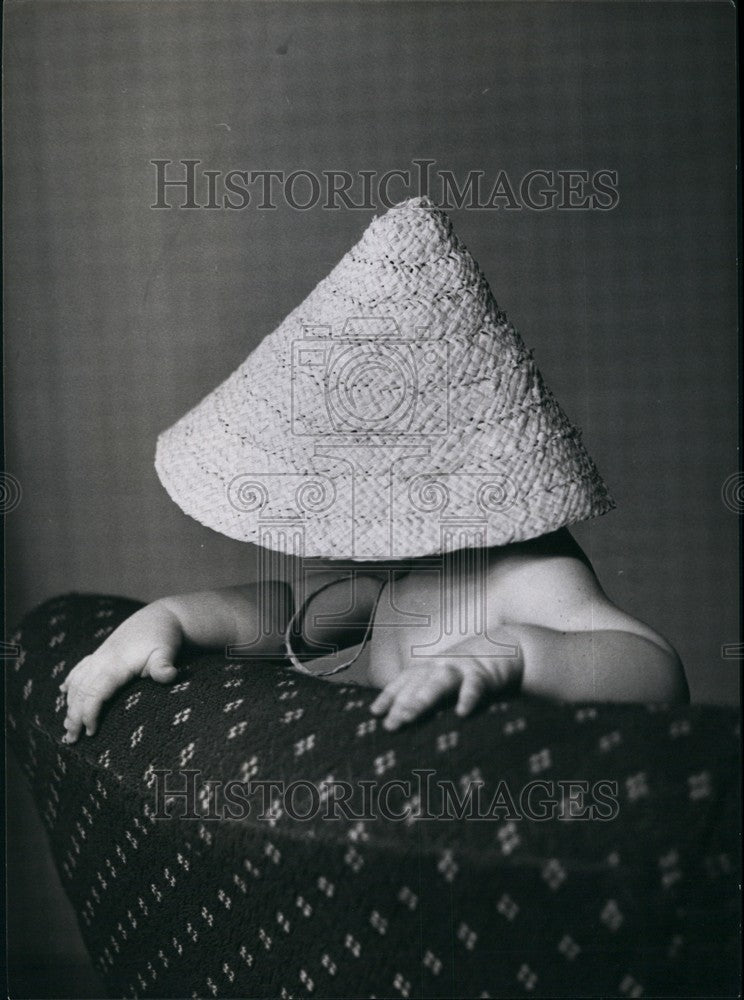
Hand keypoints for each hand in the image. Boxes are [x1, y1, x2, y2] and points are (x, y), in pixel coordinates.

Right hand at [59, 601, 182, 743]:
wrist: (160, 617)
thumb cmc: (164, 638)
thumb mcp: (166, 651)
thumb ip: (164, 665)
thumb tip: (170, 675)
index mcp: (116, 664)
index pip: (95, 692)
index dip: (90, 713)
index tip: (91, 732)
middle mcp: (102, 660)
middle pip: (81, 691)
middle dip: (74, 716)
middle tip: (72, 739)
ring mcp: (100, 656)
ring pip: (77, 681)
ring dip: (70, 703)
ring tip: (67, 726)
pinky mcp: (101, 653)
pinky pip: (80, 668)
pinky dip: (71, 681)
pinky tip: (64, 691)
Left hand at [369, 631, 523, 730]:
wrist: (507, 648)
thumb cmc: (472, 670)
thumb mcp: (447, 678)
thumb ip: (430, 692)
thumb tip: (406, 716)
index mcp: (430, 668)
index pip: (405, 681)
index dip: (389, 695)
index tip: (374, 712)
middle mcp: (441, 666)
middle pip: (417, 684)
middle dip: (402, 703)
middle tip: (390, 724)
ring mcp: (461, 668)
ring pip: (439, 682)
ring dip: (424, 697)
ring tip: (410, 715)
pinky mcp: (484, 673)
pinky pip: (475, 685)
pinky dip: (468, 697)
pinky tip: (462, 713)